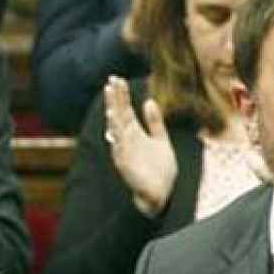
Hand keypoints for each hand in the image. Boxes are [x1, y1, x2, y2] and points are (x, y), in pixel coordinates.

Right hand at [105, 75, 178, 216]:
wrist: (162, 194)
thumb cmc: (160, 170)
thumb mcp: (161, 141)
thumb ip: (155, 122)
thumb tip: (149, 101)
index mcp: (135, 133)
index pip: (125, 109)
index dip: (121, 95)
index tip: (118, 79)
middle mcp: (127, 140)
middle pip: (119, 115)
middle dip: (115, 99)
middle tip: (111, 81)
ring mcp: (124, 151)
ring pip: (116, 129)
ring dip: (113, 114)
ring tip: (110, 99)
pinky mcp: (125, 163)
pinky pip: (119, 147)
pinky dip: (116, 135)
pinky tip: (114, 124)